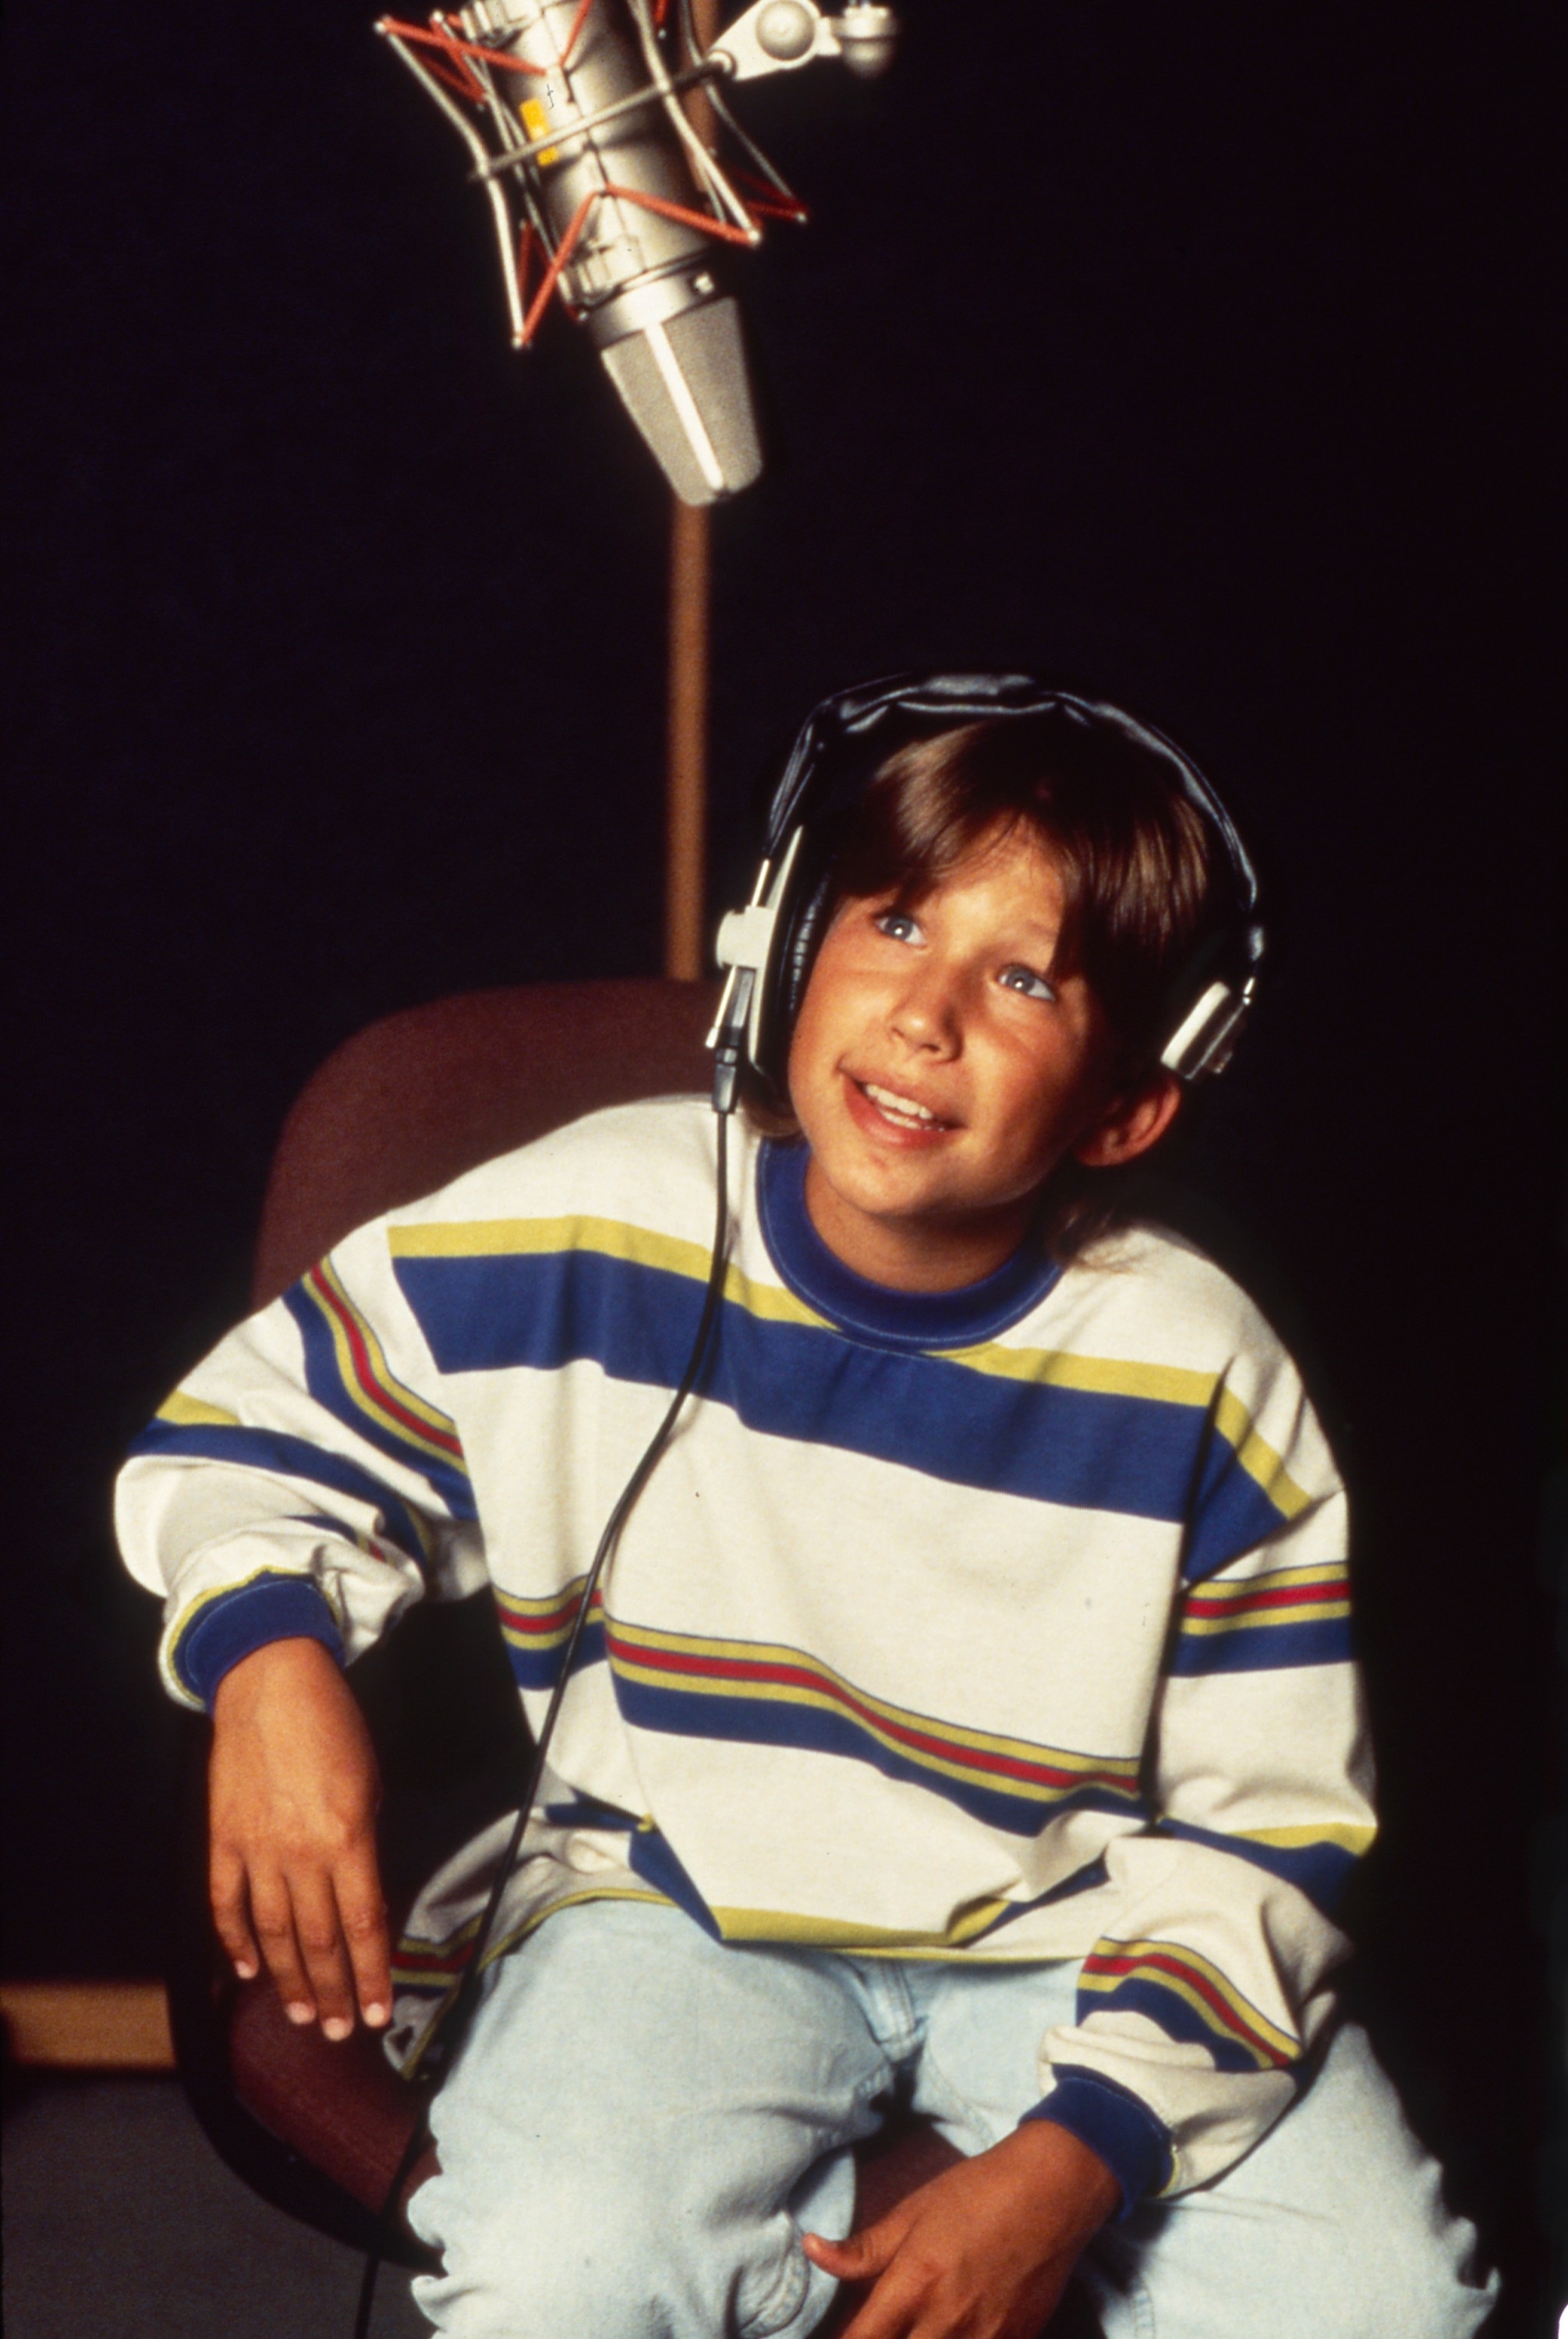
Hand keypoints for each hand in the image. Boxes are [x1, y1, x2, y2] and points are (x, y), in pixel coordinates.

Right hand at [209, 1636, 391, 2039]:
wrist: (270, 1682)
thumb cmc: (332, 1724)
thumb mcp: (369, 1781)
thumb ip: (364, 1842)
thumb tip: (359, 1893)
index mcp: (348, 1836)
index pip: (364, 1925)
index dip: (372, 1975)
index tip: (380, 2013)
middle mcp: (301, 1853)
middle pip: (319, 1941)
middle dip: (333, 1992)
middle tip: (341, 2031)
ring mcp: (255, 1849)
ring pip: (274, 1934)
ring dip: (289, 1981)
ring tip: (303, 2017)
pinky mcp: (222, 1840)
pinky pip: (227, 1904)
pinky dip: (236, 1942)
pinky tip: (248, 1971)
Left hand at [802, 2120, 1118, 2338]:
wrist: (1051, 2193)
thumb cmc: (976, 2194)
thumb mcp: (912, 2212)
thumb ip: (862, 2247)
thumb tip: (811, 2250)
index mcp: (913, 2284)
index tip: (837, 2337)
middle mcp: (946, 2321)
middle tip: (881, 2327)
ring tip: (919, 2325)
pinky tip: (950, 2330)